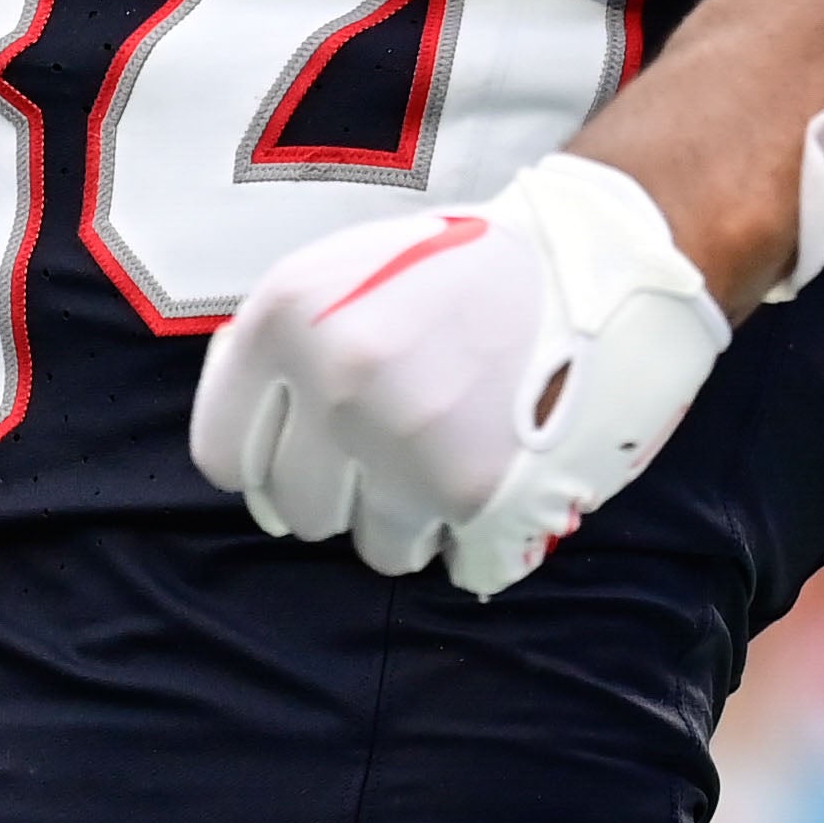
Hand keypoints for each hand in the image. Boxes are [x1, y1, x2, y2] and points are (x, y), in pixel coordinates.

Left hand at [184, 155, 736, 601]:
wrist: (601, 255)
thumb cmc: (470, 265)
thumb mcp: (348, 269)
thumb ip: (285, 348)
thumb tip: (241, 437)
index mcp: (288, 317)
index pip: (222, 454)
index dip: (264, 459)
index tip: (305, 453)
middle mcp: (335, 384)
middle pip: (300, 509)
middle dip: (345, 490)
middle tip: (402, 446)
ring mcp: (405, 446)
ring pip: (376, 547)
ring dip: (415, 518)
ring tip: (460, 455)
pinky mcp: (479, 496)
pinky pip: (456, 567)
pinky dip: (481, 543)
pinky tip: (503, 483)